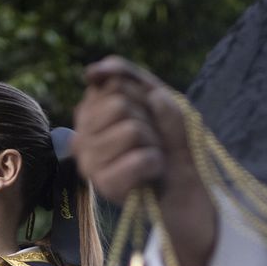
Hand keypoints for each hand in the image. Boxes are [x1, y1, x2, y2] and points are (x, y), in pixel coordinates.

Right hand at [75, 56, 217, 265]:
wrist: (185, 194)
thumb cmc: (170, 146)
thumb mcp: (160, 103)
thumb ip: (129, 79)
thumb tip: (94, 71)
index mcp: (90, 114)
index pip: (113, 82)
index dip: (143, 96)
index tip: (148, 117)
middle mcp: (82, 138)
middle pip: (118, 104)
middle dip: (148, 120)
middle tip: (152, 142)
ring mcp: (90, 164)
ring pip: (130, 129)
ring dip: (154, 143)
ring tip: (152, 157)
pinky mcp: (105, 187)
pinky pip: (138, 158)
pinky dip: (157, 162)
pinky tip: (153, 172)